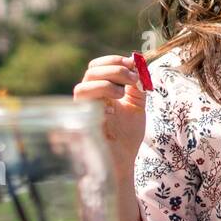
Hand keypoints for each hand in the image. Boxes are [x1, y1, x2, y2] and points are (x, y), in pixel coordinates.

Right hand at [73, 54, 146, 170]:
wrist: (123, 160)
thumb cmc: (127, 135)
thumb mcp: (137, 105)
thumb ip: (138, 85)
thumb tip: (138, 62)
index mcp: (100, 91)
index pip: (98, 66)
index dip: (114, 60)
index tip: (133, 63)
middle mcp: (89, 98)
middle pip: (91, 71)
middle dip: (115, 69)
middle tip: (133, 79)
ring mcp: (84, 110)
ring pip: (83, 86)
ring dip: (106, 82)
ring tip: (122, 93)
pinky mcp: (82, 123)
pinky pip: (82, 104)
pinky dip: (100, 98)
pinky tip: (114, 106)